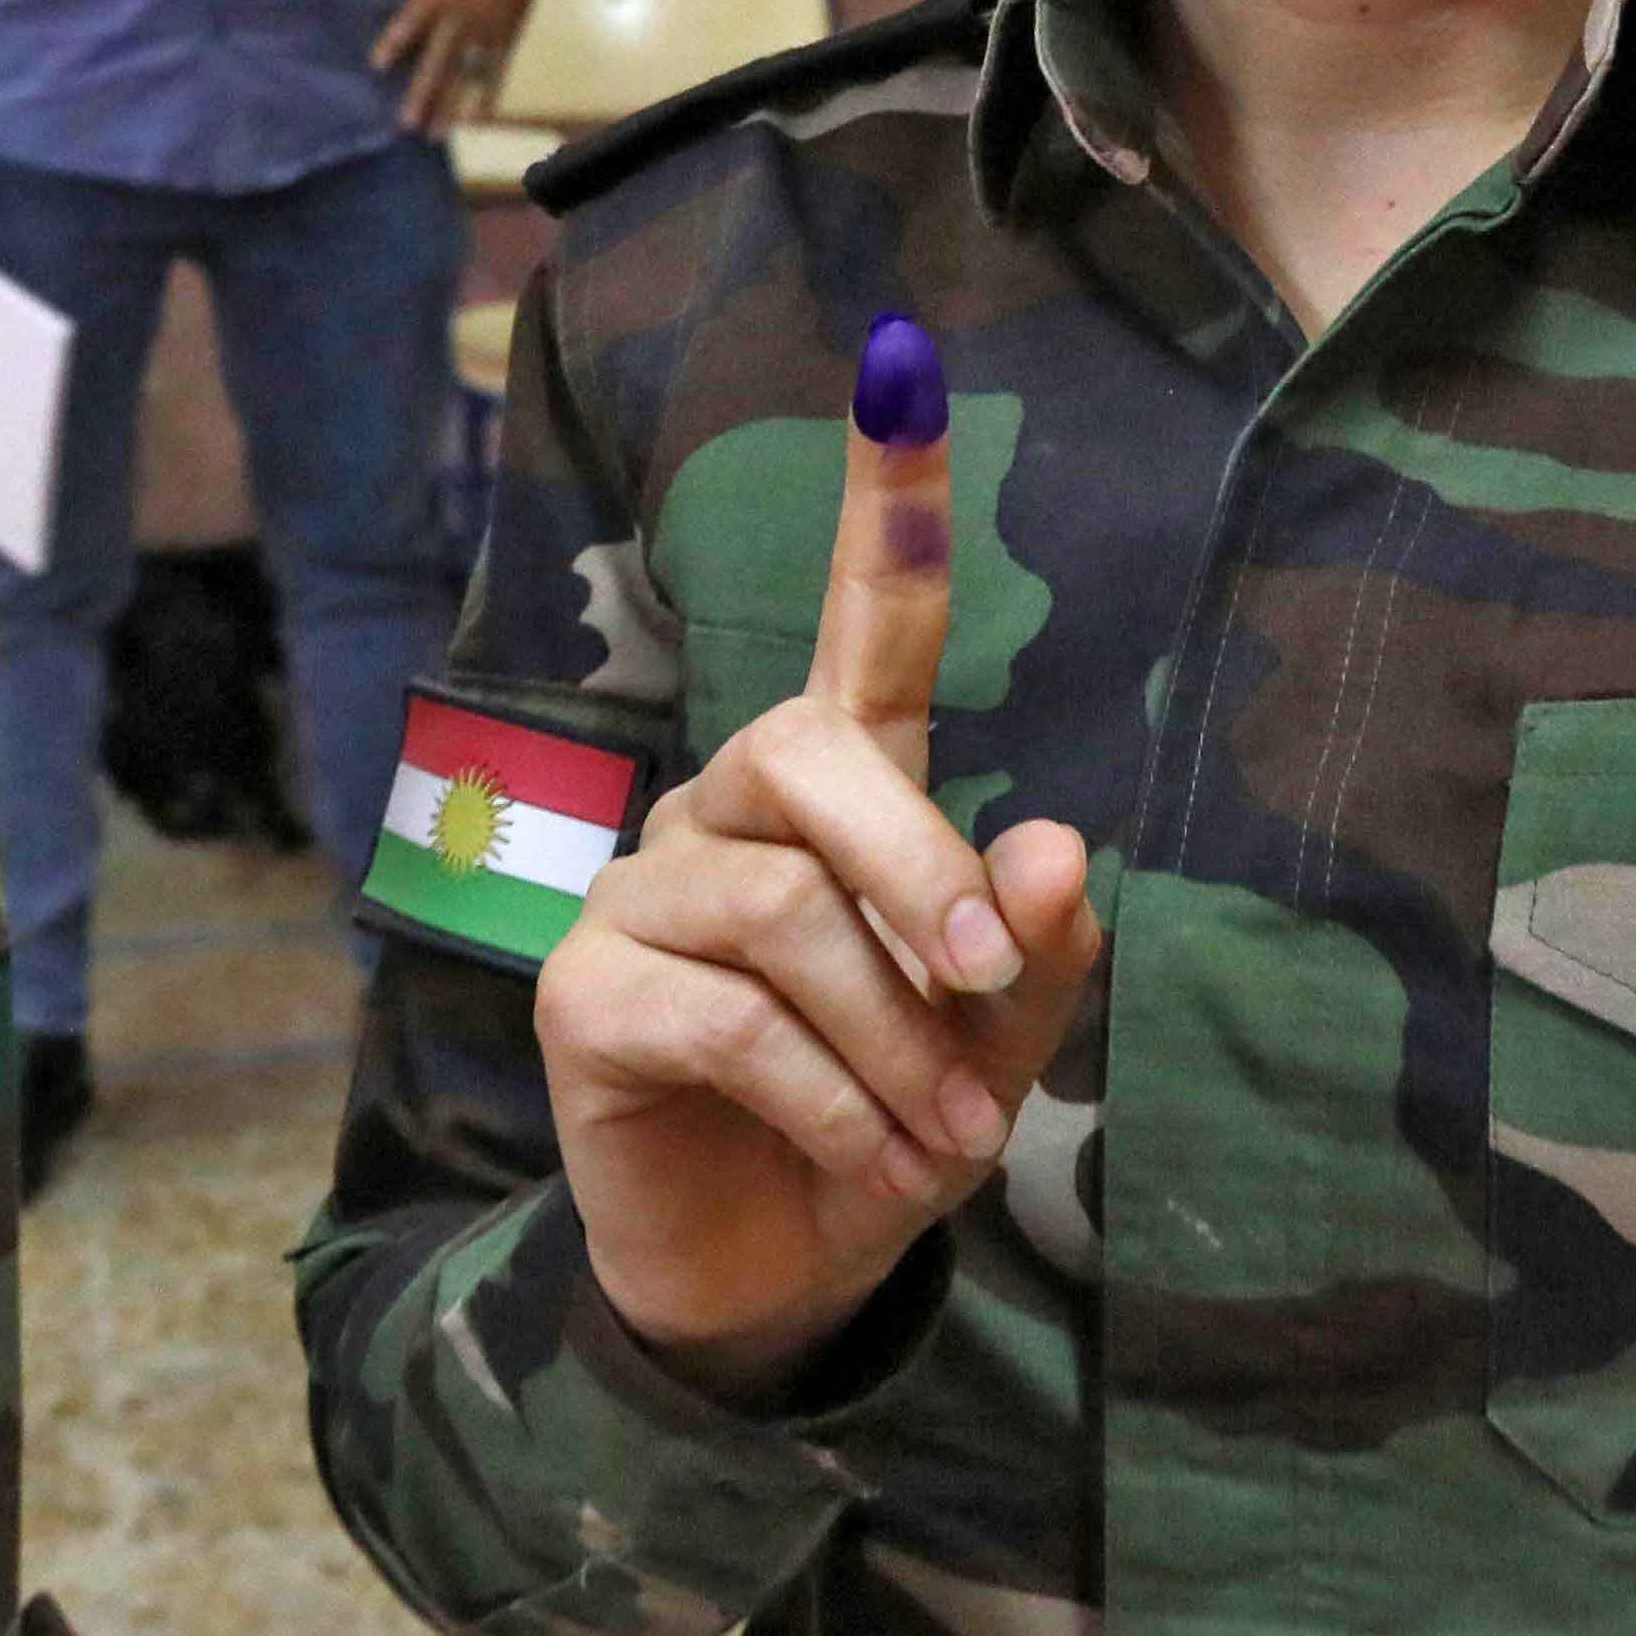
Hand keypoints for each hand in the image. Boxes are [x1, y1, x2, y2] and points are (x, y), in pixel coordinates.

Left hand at [373, 0, 537, 136]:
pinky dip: (487, 98)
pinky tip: (476, 123)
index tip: (377, 65)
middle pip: (440, 59)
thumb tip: (371, 4)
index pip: (412, 19)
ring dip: (452, 106)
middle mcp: (462, 15)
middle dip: (423, 91)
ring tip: (436, 135)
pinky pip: (497, 73)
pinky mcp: (507, 37)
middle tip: (406, 123)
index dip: (395, 40)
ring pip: (467, 74)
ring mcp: (487, 30)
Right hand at [534, 316, 1101, 1402]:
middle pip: (810, 751)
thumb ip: (1029, 949)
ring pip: (785, 911)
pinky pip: (728, 1019)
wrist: (768, 1274)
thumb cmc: (886, 1122)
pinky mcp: (584, 996)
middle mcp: (724, 815)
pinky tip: (874, 1166)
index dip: (885, 502)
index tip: (903, 361)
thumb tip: (1052, 843)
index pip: (864, 626)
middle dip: (918, 868)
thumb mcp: (993, 1044)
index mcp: (834, 797)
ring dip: (896, 1042)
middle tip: (987, 982)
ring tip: (944, 1140)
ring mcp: (639, 897)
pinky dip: (832, 1103)